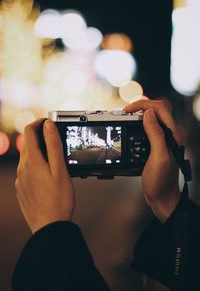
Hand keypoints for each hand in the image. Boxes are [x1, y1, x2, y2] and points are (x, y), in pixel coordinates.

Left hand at [15, 119, 74, 233]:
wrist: (49, 226)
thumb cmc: (59, 199)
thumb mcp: (60, 169)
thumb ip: (54, 145)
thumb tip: (48, 125)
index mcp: (31, 161)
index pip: (29, 132)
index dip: (39, 122)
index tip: (49, 121)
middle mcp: (22, 168)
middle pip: (28, 144)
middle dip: (40, 137)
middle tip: (56, 138)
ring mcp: (20, 180)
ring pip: (28, 158)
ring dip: (39, 152)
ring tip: (55, 158)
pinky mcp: (22, 189)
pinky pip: (27, 171)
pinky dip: (36, 165)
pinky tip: (48, 175)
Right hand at [125, 99, 180, 221]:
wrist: (162, 196)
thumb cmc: (161, 181)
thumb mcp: (158, 157)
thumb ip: (155, 134)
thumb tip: (148, 114)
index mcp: (173, 135)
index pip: (160, 108)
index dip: (143, 105)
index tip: (127, 110)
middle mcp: (171, 134)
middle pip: (158, 108)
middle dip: (141, 105)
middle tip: (126, 112)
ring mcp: (164, 138)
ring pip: (153, 116)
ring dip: (140, 113)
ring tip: (127, 117)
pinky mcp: (158, 143)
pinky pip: (149, 126)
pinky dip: (139, 123)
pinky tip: (131, 127)